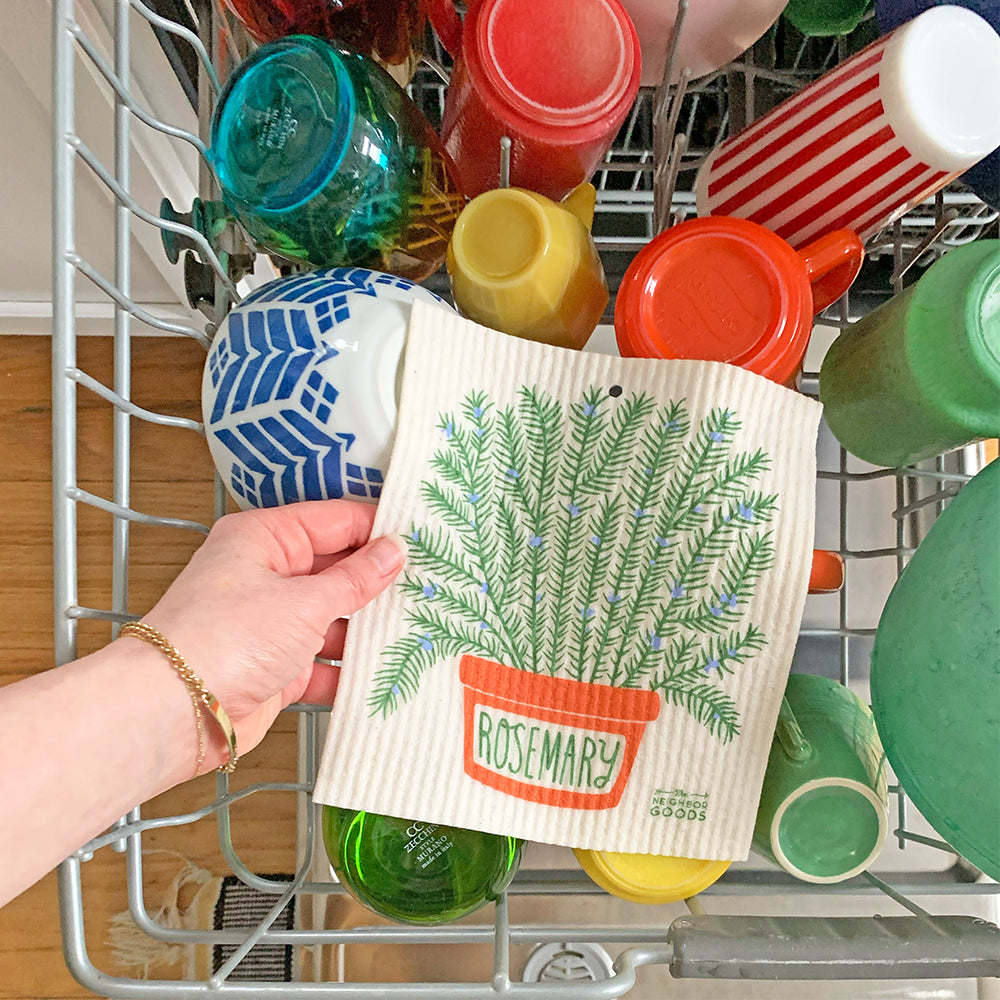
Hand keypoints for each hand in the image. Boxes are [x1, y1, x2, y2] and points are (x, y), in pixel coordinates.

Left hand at [134, 500, 405, 766]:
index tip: (423, 539)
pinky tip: (380, 671)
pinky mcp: (275, 667)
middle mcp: (267, 575)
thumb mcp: (304, 600)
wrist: (174, 712)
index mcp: (266, 538)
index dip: (379, 529)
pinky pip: (324, 662)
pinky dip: (348, 669)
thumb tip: (394, 551)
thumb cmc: (223, 639)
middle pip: (337, 569)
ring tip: (415, 628)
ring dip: (367, 628)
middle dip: (378, 581)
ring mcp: (271, 622)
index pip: (335, 520)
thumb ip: (356, 578)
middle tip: (429, 585)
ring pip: (334, 617)